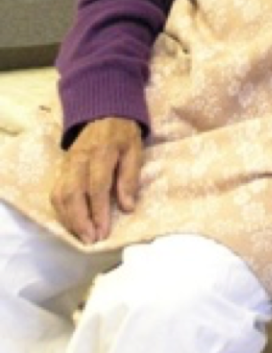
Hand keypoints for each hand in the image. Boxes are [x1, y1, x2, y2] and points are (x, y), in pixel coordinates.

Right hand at [50, 118, 142, 244]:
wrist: (103, 112)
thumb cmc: (123, 134)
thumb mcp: (134, 150)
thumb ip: (130, 177)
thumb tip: (128, 208)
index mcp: (101, 152)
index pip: (97, 186)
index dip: (99, 211)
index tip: (104, 232)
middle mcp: (80, 159)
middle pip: (73, 194)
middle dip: (80, 221)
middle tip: (91, 240)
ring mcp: (68, 164)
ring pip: (60, 195)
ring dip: (69, 219)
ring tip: (82, 236)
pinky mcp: (62, 168)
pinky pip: (55, 193)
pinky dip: (61, 212)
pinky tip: (72, 224)